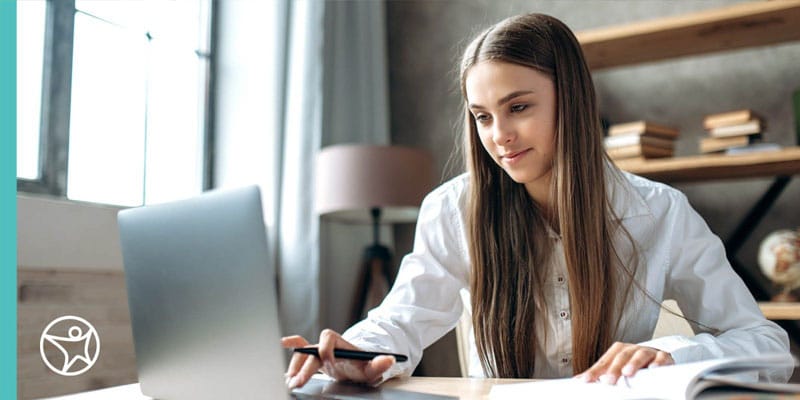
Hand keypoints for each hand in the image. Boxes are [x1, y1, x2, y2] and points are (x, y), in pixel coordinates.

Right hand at [281, 329, 395, 388]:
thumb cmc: (364, 367)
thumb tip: (390, 359)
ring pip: (304, 352)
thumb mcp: (373, 368)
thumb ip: (380, 364)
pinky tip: (283, 343)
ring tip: (290, 381)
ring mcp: (321, 352)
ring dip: (295, 365)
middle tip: (297, 382)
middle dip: (303, 366)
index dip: (325, 348)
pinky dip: (293, 344)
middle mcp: (329, 346)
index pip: (329, 337)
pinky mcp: (316, 359)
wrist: (360, 367)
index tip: (326, 361)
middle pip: (312, 349)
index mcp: (341, 345)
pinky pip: (302, 348)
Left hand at [576, 342, 673, 383]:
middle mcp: (632, 350)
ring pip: (640, 354)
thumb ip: (602, 373)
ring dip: (633, 363)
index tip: (585, 380)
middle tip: (608, 380)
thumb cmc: (637, 367)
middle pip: (621, 356)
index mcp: (619, 351)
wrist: (661, 362)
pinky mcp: (664, 357)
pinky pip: (662, 357)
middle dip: (613, 368)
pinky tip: (654, 369)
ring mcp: (648, 352)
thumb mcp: (618, 370)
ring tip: (627, 373)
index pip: (604, 360)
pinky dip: (658, 362)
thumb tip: (579, 380)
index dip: (595, 370)